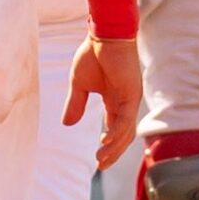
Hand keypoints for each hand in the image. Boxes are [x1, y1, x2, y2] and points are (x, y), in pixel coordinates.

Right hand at [65, 35, 142, 168]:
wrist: (103, 34)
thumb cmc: (93, 53)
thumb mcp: (79, 84)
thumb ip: (76, 104)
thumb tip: (67, 124)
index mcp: (114, 101)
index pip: (114, 129)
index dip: (107, 146)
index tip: (97, 159)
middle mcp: (125, 103)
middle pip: (122, 135)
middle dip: (112, 152)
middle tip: (100, 166)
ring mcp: (130, 100)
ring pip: (125, 131)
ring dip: (114, 147)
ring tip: (100, 159)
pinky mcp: (131, 94)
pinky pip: (125, 119)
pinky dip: (116, 133)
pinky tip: (105, 143)